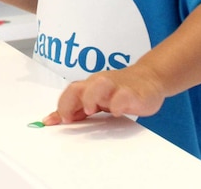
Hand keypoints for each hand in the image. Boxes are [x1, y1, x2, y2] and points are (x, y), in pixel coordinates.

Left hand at [42, 67, 164, 125]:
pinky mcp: (133, 93)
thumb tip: (51, 120)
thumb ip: (75, 109)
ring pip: (100, 84)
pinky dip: (118, 103)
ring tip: (91, 111)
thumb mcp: (95, 100)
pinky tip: (116, 112)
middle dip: (69, 102)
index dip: (60, 106)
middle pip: (79, 87)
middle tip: (68, 118)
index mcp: (89, 87)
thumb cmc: (118, 90)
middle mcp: (100, 84)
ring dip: (91, 97)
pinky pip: (124, 94)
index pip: (69, 92)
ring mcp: (116, 87)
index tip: (52, 122)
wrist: (149, 77)